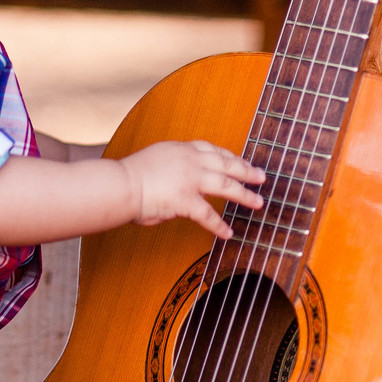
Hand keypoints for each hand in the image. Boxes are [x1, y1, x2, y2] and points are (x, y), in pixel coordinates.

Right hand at [119, 140, 263, 240]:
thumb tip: (182, 183)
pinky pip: (208, 215)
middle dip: (247, 171)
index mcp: (182, 149)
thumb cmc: (129, 177)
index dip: (230, 157)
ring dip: (245, 195)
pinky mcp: (186, 200)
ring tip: (258, 203)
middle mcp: (190, 160)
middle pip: (227, 164)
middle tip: (261, 177)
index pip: (213, 150)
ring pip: (226, 186)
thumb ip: (174, 168)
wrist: (120, 185)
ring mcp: (190, 179)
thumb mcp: (156, 160)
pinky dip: (219, 225)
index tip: (240, 162)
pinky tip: (228, 233)